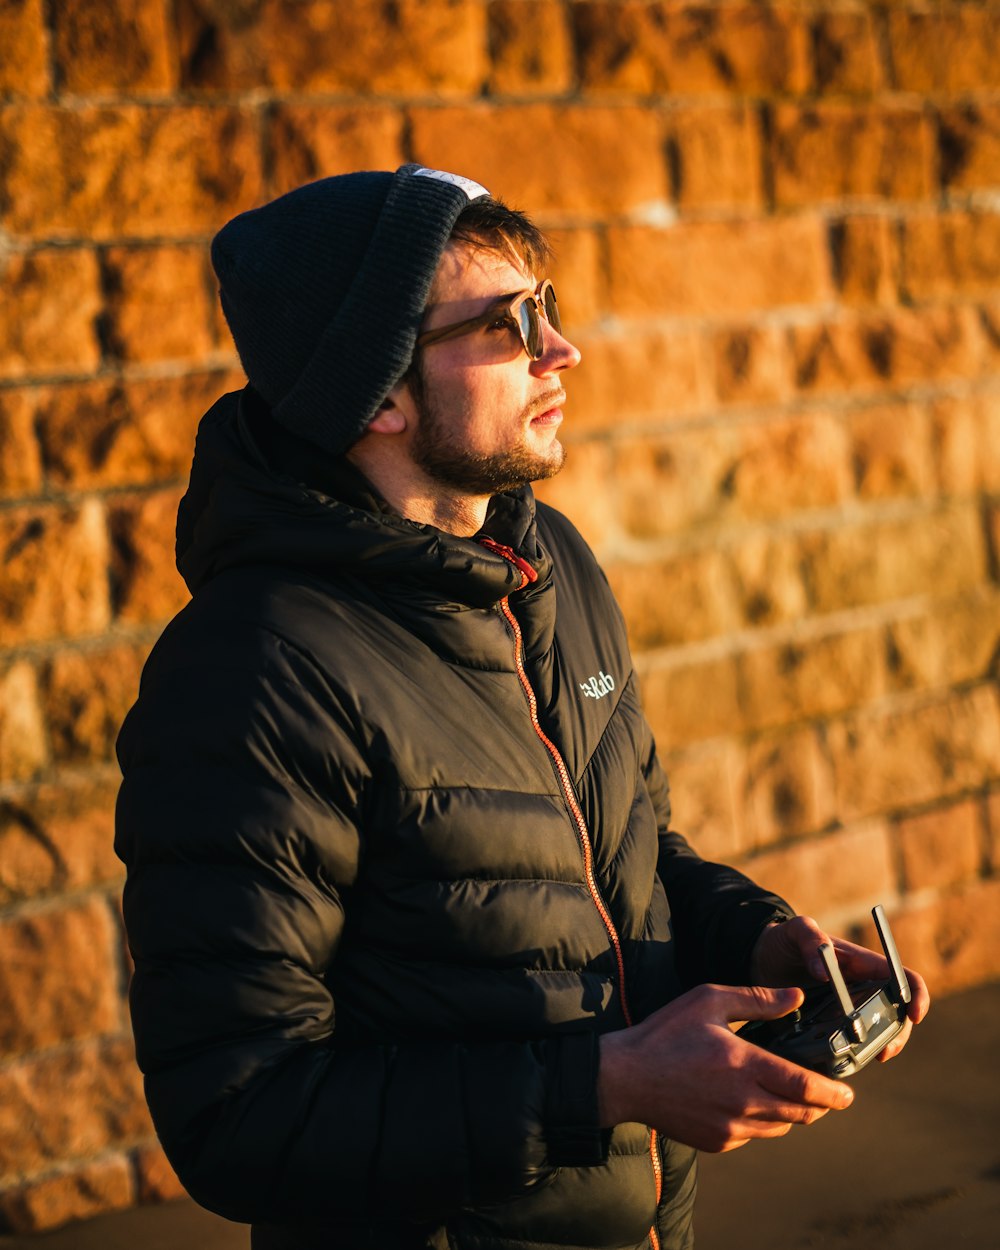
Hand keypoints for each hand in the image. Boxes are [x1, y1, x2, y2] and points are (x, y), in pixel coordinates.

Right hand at [597, 983, 854, 1152]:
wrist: (624, 1078)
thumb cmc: (666, 1033)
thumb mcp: (709, 1000)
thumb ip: (757, 1000)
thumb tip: (798, 997)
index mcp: (744, 1064)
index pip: (805, 1087)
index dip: (833, 1093)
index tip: (848, 1093)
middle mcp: (742, 1101)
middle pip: (800, 1113)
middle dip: (819, 1105)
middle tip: (827, 1094)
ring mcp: (730, 1127)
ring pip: (779, 1127)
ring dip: (790, 1113)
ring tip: (788, 1094)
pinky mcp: (717, 1142)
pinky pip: (753, 1135)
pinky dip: (761, 1121)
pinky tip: (748, 1101)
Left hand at [749, 916, 930, 1061]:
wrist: (759, 961)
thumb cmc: (785, 941)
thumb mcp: (795, 930)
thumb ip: (810, 938)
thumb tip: (824, 972)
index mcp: (864, 966)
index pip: (904, 979)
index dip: (917, 996)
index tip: (915, 1015)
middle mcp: (863, 993)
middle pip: (897, 1017)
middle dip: (899, 1035)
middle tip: (884, 1051)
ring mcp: (849, 1016)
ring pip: (876, 1038)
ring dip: (877, 1051)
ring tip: (866, 1060)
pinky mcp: (830, 1033)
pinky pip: (848, 1051)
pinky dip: (849, 1060)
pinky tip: (838, 1066)